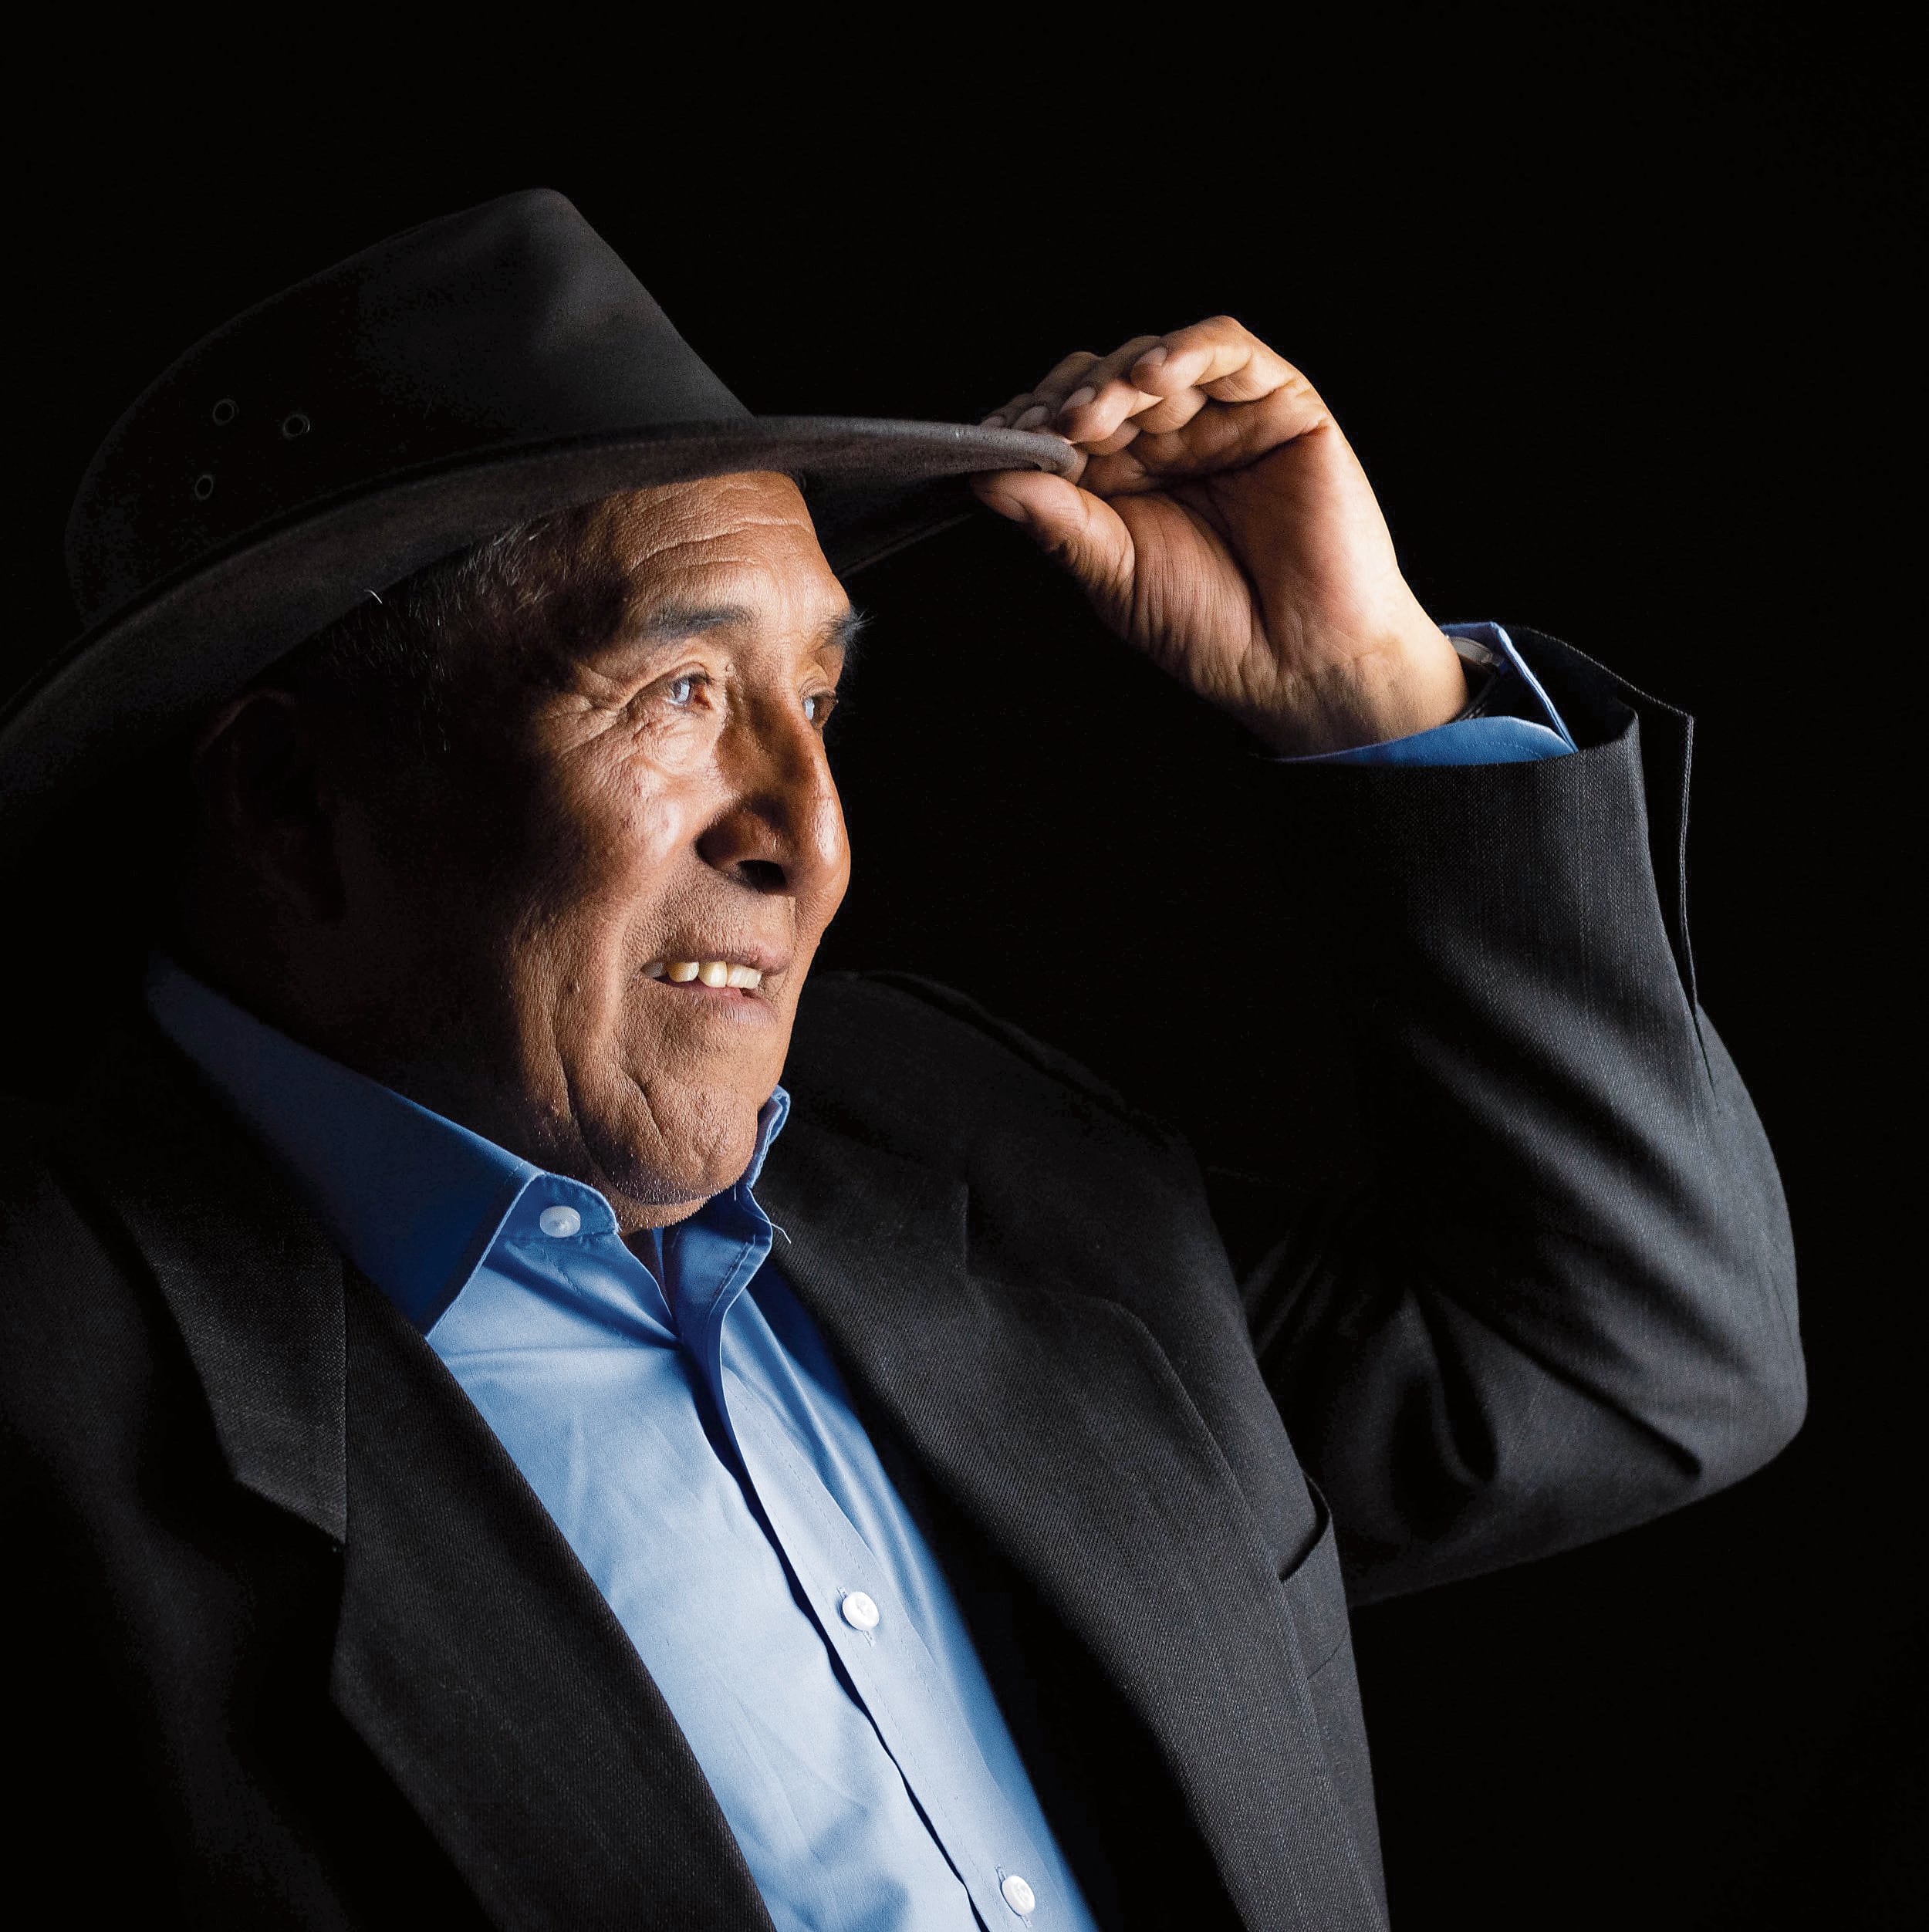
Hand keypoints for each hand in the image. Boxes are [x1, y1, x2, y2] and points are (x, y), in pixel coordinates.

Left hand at [972, 317, 1466, 755]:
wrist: (1304, 664)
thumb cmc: (1213, 630)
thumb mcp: (1116, 576)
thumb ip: (1058, 523)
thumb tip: (985, 479)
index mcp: (1126, 480)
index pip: (1066, 423)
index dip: (1030, 422)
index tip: (995, 439)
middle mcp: (1173, 441)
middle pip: (1104, 381)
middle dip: (1068, 400)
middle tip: (1044, 430)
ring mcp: (1225, 418)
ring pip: (1157, 359)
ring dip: (1114, 379)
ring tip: (1089, 417)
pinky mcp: (1281, 403)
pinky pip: (1230, 351)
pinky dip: (1187, 350)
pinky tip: (1151, 376)